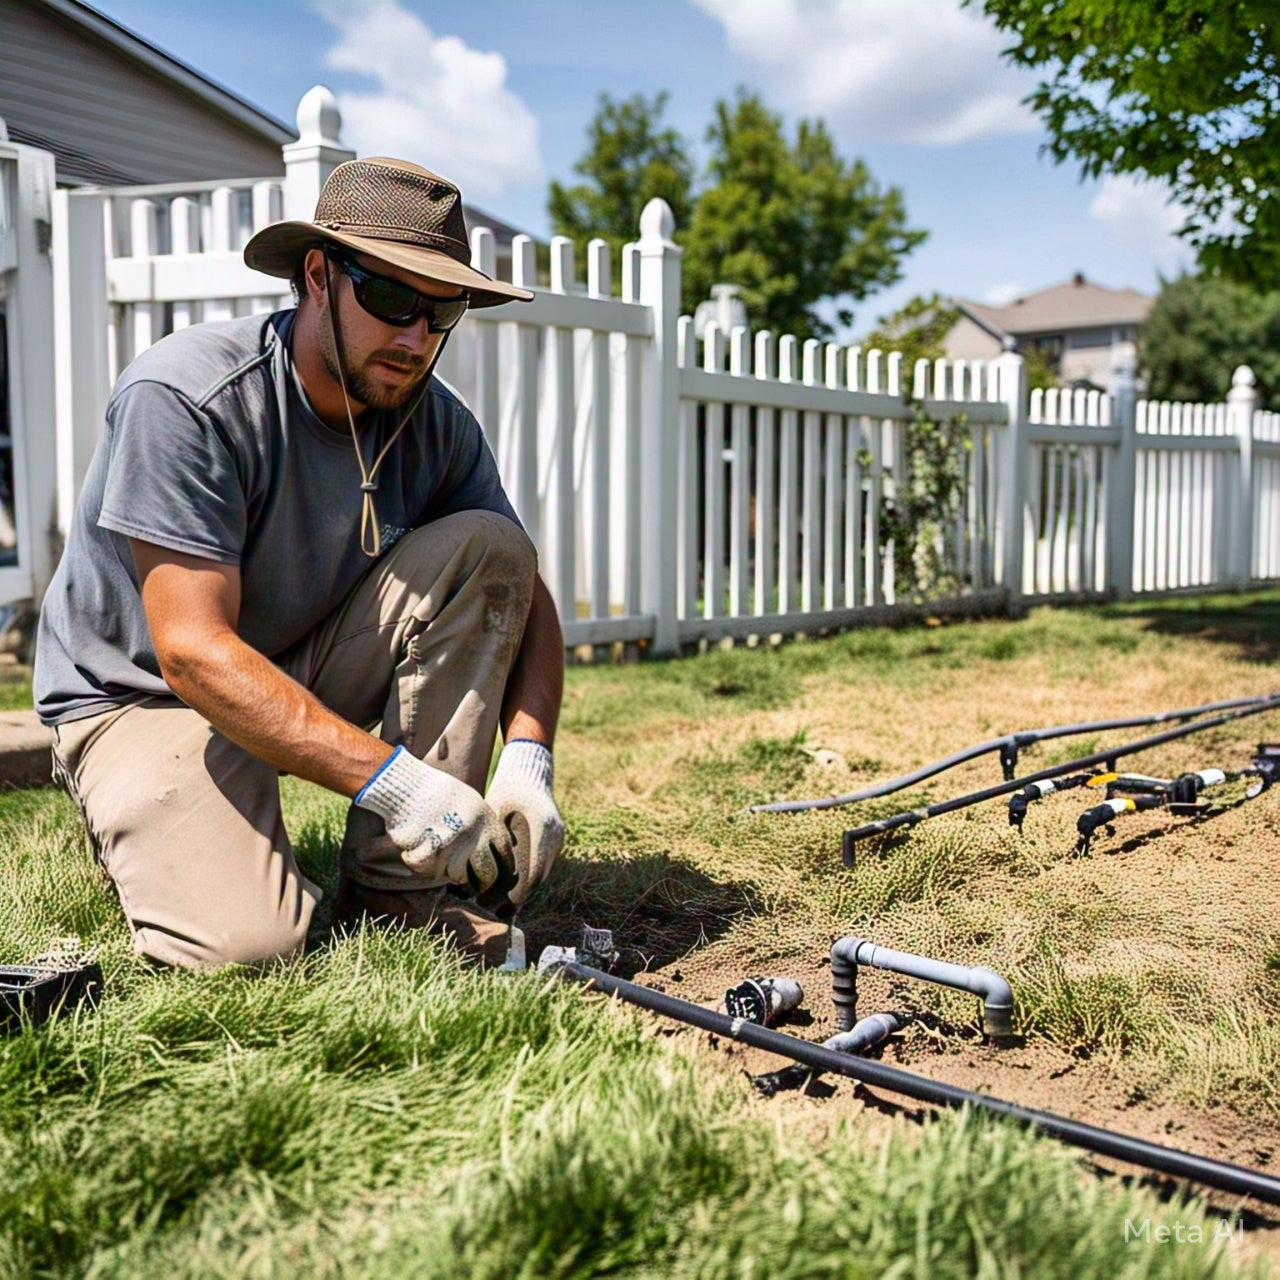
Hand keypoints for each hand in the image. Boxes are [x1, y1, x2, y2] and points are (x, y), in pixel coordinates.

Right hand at [355, 747, 510, 891]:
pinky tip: (417, 849)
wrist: (405, 785)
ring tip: (437, 854)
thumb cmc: (436, 793)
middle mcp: (472, 833)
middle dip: (482, 882)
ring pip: (457, 876)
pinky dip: (422, 865)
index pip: (505, 852)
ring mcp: (451, 846)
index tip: (500, 875)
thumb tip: (496, 854)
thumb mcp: (470, 802)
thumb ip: (483, 827)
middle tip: (474, 884)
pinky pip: (431, 873)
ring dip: (449, 870)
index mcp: (485, 818)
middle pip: (488, 873)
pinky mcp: (428, 855)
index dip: (504, 867)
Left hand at [485, 739, 564, 906]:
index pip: (534, 872)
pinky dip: (529, 875)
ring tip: (501, 902)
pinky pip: (543, 862)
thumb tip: (477, 872)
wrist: (528, 773)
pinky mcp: (554, 837)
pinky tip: (511, 885)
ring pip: (542, 872)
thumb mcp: (495, 811)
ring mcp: (557, 837)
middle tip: (497, 909)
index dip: (518, 894)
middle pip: (539, 876)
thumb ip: (491, 839)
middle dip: (519, 895)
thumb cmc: (506, 790)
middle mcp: (554, 835)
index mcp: (542, 828)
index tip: (500, 906)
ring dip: (524, 887)